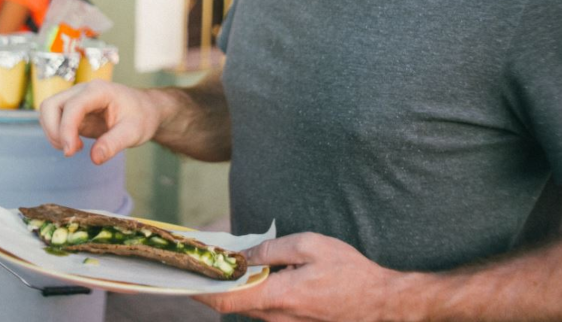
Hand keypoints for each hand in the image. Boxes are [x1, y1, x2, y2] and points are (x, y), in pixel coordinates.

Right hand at [37, 80, 166, 164]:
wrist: (146, 110)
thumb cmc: (142, 116)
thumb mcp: (133, 132)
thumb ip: (114, 144)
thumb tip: (95, 158)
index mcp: (99, 91)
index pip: (73, 106)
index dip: (66, 128)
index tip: (70, 151)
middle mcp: (83, 91)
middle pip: (51, 105)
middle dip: (54, 130)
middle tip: (70, 151)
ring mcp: (76, 99)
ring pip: (48, 111)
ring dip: (53, 132)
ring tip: (73, 149)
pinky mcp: (74, 111)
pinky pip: (54, 120)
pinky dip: (57, 134)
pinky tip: (75, 145)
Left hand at [195, 233, 407, 321]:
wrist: (382, 303)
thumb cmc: (350, 272)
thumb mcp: (310, 246)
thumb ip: (273, 250)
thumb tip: (244, 256)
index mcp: (278, 297)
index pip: (225, 299)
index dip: (199, 289)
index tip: (180, 278)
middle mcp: (277, 317)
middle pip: (232, 304)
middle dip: (212, 284)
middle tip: (198, 263)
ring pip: (249, 306)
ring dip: (234, 287)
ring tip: (223, 262)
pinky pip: (265, 308)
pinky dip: (253, 292)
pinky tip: (253, 273)